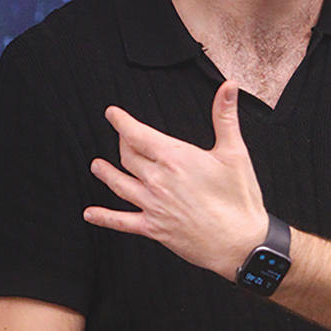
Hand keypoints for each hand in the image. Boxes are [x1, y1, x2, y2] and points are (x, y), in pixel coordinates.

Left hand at [83, 81, 267, 278]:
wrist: (240, 242)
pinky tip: (90, 214)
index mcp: (175, 158)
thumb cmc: (239, 199)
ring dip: (106, 173)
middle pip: (128, 156)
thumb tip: (228, 88)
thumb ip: (225, 116)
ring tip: (97, 166)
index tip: (112, 114)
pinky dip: (103, 217)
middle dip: (122, 144)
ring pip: (119, 184)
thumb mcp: (235, 153)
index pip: (138, 134)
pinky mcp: (154, 228)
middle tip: (121, 137)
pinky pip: (121, 221)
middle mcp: (158, 180)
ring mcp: (153, 205)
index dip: (122, 122)